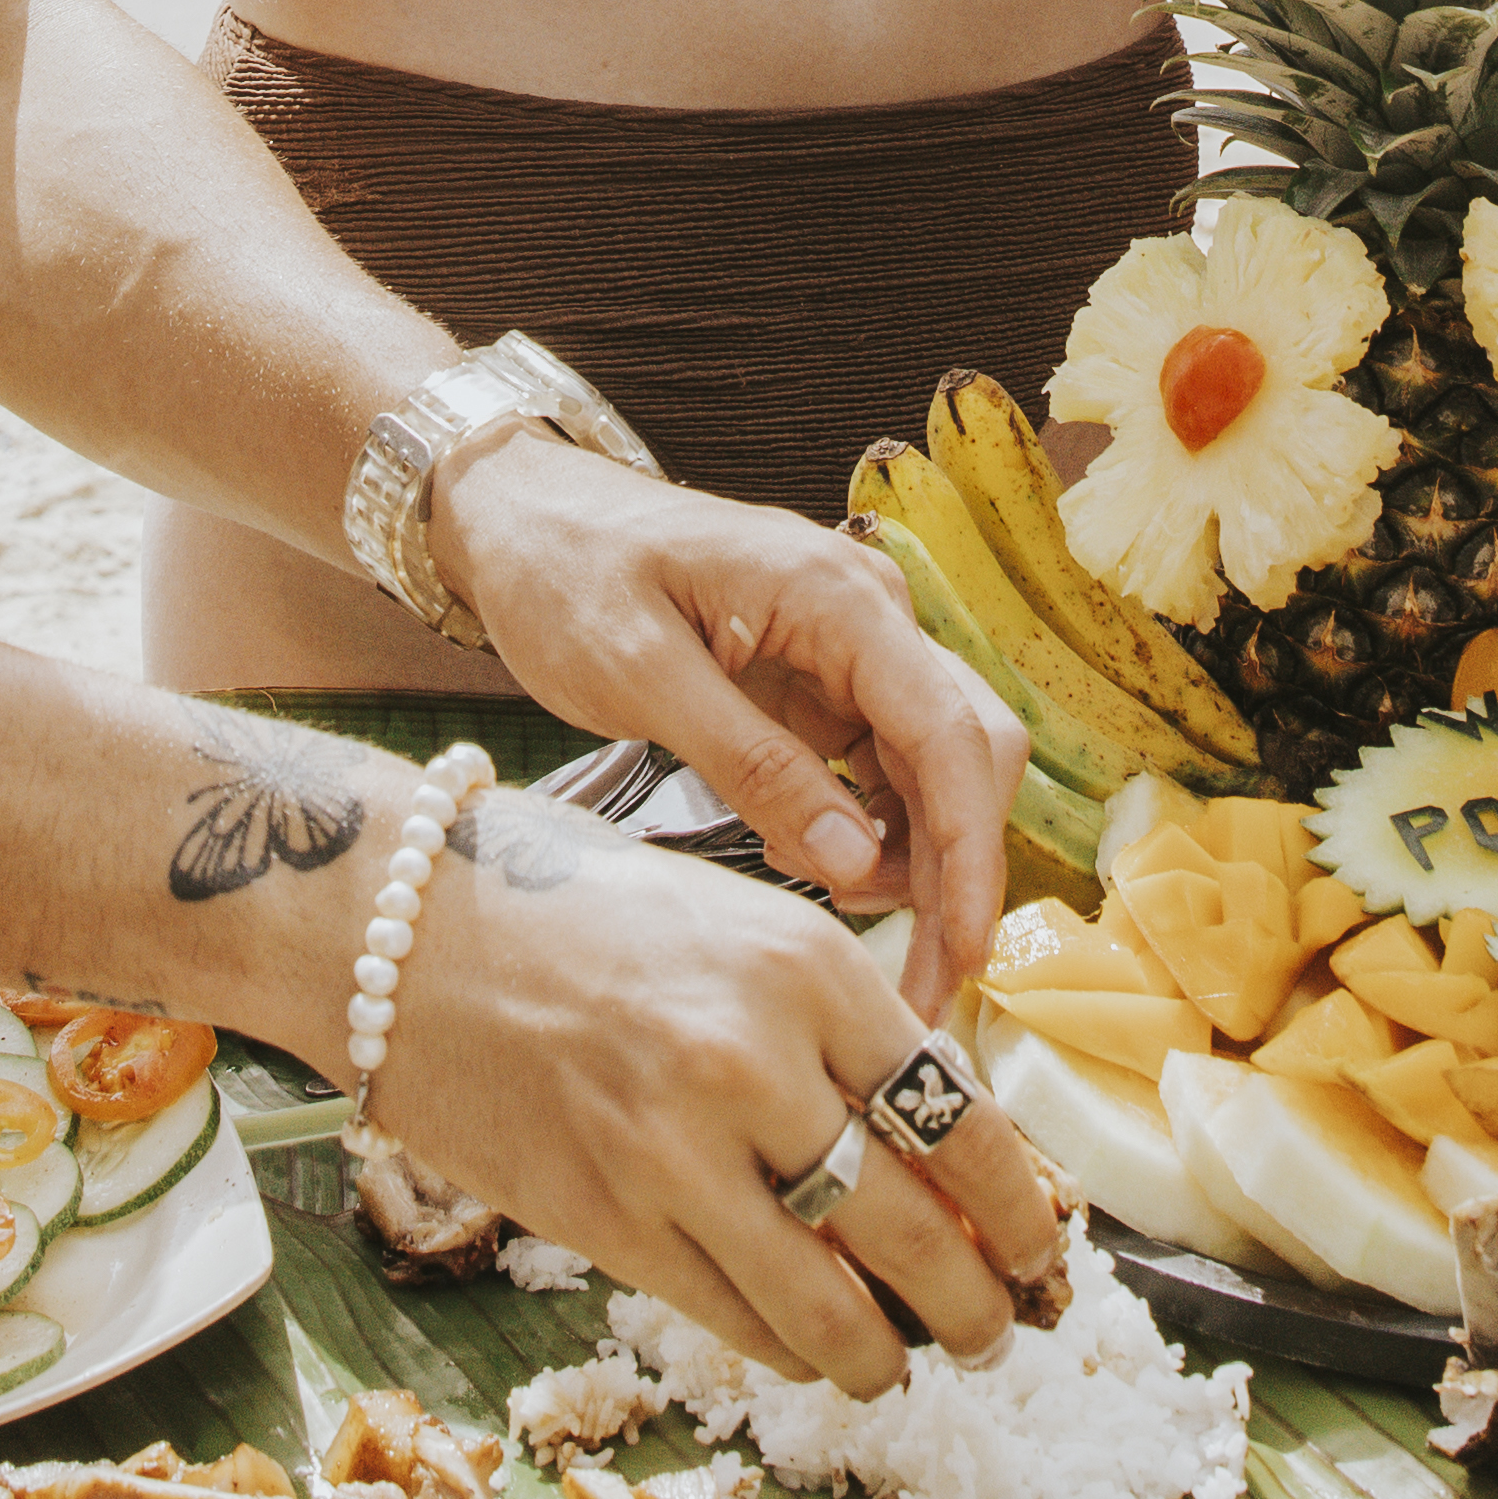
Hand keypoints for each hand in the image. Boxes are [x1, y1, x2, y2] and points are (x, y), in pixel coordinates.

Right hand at [373, 775, 1069, 1396]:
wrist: (405, 934)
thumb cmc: (581, 912)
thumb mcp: (739, 929)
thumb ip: (838, 1025)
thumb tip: (948, 1143)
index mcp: (806, 965)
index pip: (961, 1117)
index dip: (1021, 1205)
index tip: (1047, 1243)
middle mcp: (752, 1059)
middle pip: (917, 1228)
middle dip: (979, 1302)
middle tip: (1002, 1328)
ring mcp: (673, 1150)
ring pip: (829, 1302)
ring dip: (889, 1354)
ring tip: (909, 1364)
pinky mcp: (605, 1219)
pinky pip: (735, 1316)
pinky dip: (791, 1348)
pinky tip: (814, 1349)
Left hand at [436, 429, 1033, 1004]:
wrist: (527, 517)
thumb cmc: (569, 575)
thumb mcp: (641, 676)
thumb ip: (753, 766)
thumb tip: (856, 866)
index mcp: (839, 597)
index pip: (951, 735)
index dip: (970, 855)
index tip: (962, 955)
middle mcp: (871, 614)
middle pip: (966, 755)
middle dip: (952, 873)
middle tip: (913, 982)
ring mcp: (854, 647)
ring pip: (933, 769)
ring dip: (910, 856)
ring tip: (830, 904)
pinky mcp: (827, 679)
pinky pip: (883, 765)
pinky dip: (865, 828)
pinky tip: (807, 856)